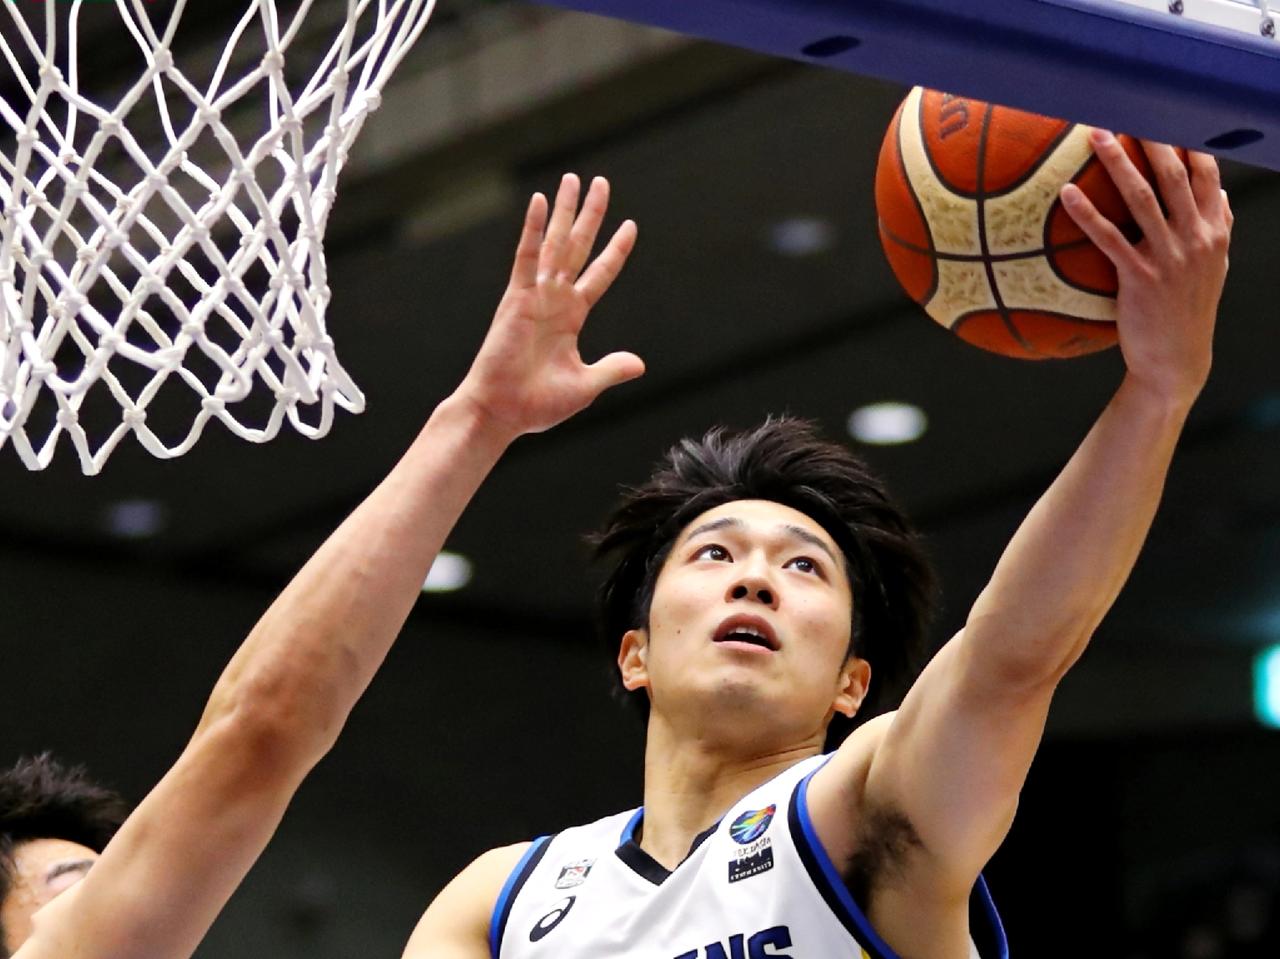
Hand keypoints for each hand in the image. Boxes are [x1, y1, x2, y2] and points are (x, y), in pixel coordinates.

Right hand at [454, 174, 643, 440]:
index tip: (631, 226)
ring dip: (565, 211)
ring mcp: (535, 296)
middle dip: (590, 215)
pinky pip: (527, 256)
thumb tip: (639, 364)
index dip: (615, 251)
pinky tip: (541, 201)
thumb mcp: (585, 386)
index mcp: (571, 318)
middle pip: (577, 247)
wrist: (503, 412)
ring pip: (555, 243)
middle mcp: (554, 300)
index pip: (599, 274)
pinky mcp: (516, 298)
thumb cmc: (537, 404)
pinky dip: (533, 229)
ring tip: (574, 179)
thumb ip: (611, 369)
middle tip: (601, 182)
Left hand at [1061, 131, 1231, 404]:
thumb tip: (1220, 190)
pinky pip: (1109, 238)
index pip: (1207, 173)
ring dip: (1118, 162)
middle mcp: (1197, 238)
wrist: (1177, 360)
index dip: (1189, 138)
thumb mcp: (1214, 266)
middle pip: (1175, 175)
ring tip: (1095, 134)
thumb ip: (1219, 225)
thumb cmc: (1188, 310)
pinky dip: (1088, 213)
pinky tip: (1066, 194)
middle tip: (1129, 104)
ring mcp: (1170, 257)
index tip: (1170, 107)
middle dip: (1153, 137)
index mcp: (1215, 230)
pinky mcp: (1140, 277)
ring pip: (1142, 198)